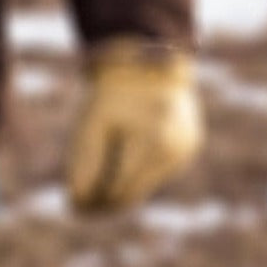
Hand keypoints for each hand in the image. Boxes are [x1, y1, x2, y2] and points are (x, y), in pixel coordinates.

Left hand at [67, 39, 203, 211]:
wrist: (149, 60)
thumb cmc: (113, 96)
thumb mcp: (90, 126)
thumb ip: (83, 167)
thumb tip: (78, 206)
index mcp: (151, 140)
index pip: (116, 193)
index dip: (91, 203)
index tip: (74, 203)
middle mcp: (175, 146)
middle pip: (133, 195)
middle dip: (106, 199)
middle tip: (84, 198)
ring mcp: (187, 146)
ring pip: (146, 185)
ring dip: (124, 181)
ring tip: (109, 155)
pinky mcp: (192, 144)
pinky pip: (160, 171)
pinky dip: (142, 167)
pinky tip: (133, 145)